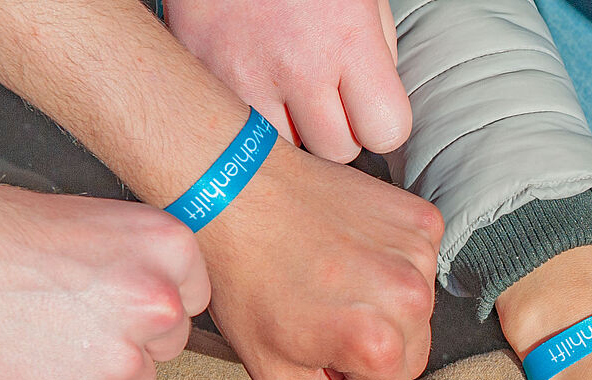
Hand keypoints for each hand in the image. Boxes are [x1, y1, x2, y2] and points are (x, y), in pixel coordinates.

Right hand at [0, 184, 207, 379]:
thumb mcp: (87, 222)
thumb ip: (137, 261)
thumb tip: (163, 292)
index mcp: (168, 248)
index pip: (190, 299)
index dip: (150, 307)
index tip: (116, 304)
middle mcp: (158, 303)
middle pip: (166, 347)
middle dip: (126, 342)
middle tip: (65, 322)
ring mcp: (122, 359)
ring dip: (98, 378)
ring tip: (39, 343)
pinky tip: (31, 378)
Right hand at [166, 0, 409, 162]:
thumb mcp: (360, 0)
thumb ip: (376, 57)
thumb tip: (376, 113)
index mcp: (348, 40)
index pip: (385, 132)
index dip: (379, 126)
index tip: (367, 110)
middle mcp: (298, 64)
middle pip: (335, 151)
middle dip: (335, 132)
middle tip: (321, 98)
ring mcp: (244, 74)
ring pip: (284, 151)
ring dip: (289, 132)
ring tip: (282, 91)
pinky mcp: (205, 74)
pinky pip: (239, 129)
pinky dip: (247, 118)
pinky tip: (252, 83)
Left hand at [199, 143, 441, 379]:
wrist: (235, 189)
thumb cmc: (243, 279)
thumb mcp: (270, 368)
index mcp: (377, 346)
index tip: (333, 361)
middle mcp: (411, 301)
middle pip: (415, 358)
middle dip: (380, 350)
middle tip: (331, 316)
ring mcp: (420, 256)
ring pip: (421, 312)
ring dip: (389, 305)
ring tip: (337, 277)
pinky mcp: (421, 221)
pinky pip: (421, 266)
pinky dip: (394, 263)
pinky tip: (351, 248)